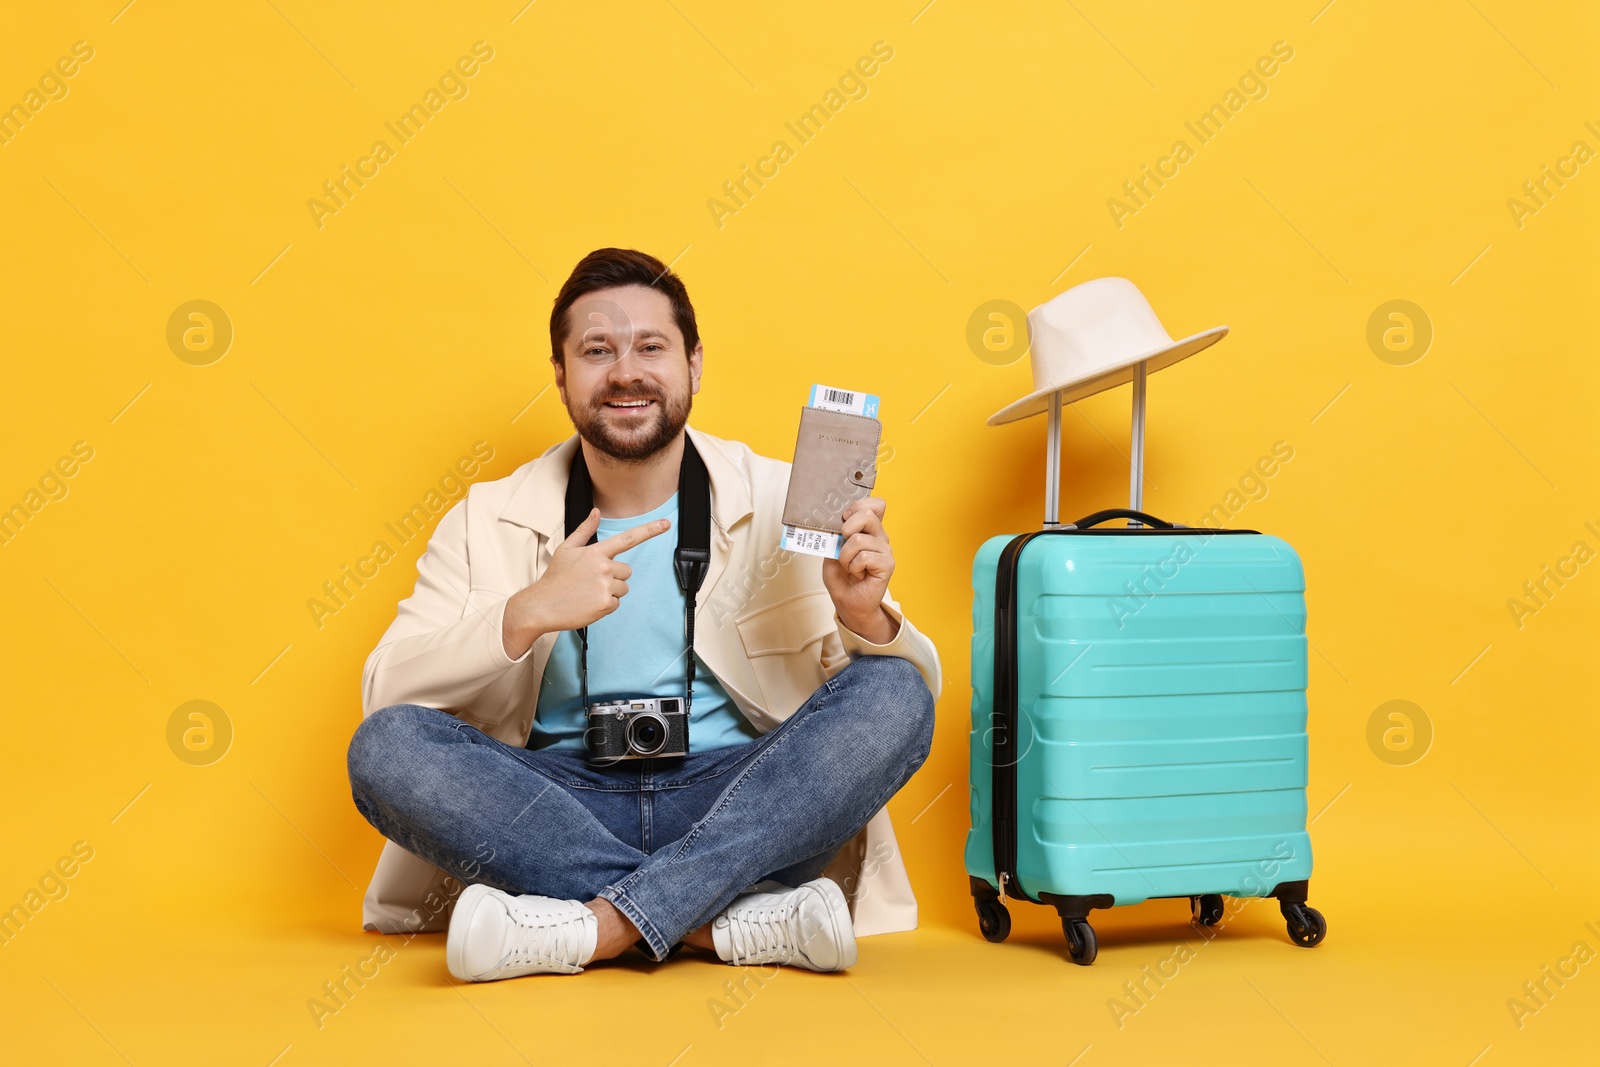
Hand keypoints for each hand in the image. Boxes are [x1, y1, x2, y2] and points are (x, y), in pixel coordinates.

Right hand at [502, 507, 670, 657]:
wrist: (541, 605)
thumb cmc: (555, 577)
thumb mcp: (566, 549)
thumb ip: (585, 530)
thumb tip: (596, 511)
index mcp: (596, 552)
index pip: (628, 538)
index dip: (649, 530)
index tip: (666, 524)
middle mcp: (603, 567)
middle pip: (626, 571)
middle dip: (613, 577)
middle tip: (590, 582)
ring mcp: (605, 586)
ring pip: (623, 588)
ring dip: (610, 592)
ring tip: (587, 593)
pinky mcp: (605, 604)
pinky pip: (616, 603)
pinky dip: (604, 606)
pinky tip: (587, 604)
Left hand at [822, 496, 897, 642]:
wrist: (848, 602)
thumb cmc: (841, 577)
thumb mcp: (831, 550)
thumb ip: (835, 534)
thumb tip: (836, 522)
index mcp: (869, 529)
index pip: (875, 504)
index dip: (859, 505)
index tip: (844, 518)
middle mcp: (880, 537)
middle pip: (867, 513)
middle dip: (846, 528)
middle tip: (842, 545)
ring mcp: (885, 550)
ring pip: (859, 540)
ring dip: (845, 556)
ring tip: (849, 567)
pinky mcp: (887, 564)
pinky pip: (864, 557)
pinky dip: (853, 567)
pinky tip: (858, 574)